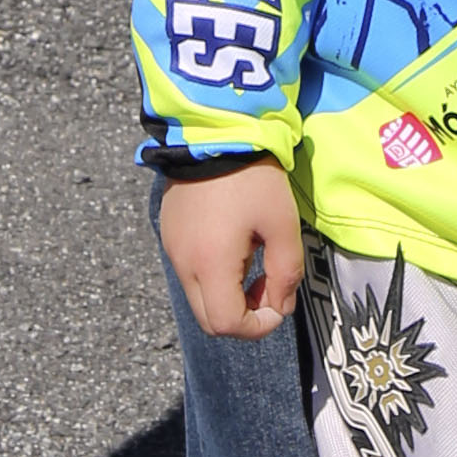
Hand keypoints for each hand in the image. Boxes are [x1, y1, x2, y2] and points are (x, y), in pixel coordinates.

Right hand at [160, 160, 304, 340]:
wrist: (214, 129)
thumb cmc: (252, 177)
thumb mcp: (282, 224)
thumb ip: (286, 272)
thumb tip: (281, 306)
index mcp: (210, 264)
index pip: (226, 324)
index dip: (257, 326)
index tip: (278, 303)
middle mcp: (184, 262)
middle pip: (208, 319)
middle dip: (242, 315)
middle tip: (266, 286)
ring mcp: (172, 247)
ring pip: (198, 295)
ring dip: (227, 293)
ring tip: (252, 259)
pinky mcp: (169, 231)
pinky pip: (189, 269)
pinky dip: (212, 273)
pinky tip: (232, 242)